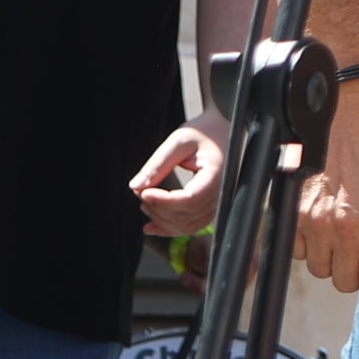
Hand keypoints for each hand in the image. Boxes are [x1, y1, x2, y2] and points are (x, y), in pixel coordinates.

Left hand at [132, 111, 228, 236]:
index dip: (164, 201)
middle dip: (159, 209)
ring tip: (146, 204)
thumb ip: (158, 164)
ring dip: (163, 221)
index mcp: (216, 174)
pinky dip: (171, 229)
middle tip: (141, 193)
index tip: (144, 193)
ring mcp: (216, 201)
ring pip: (188, 225)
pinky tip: (152, 226)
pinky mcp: (210, 206)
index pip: (190, 199)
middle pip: (187, 215)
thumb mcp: (179, 141)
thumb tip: (136, 187)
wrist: (222, 129)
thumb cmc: (204, 131)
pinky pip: (191, 225)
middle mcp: (220, 192)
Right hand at [294, 85, 358, 302]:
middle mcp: (346, 230)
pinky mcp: (292, 215)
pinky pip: (297, 251)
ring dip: (331, 258)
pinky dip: (308, 245)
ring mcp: (315, 224)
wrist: (342, 115)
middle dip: (356, 271)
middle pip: (345, 283)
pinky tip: (320, 224)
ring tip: (341, 232)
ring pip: (319, 270)